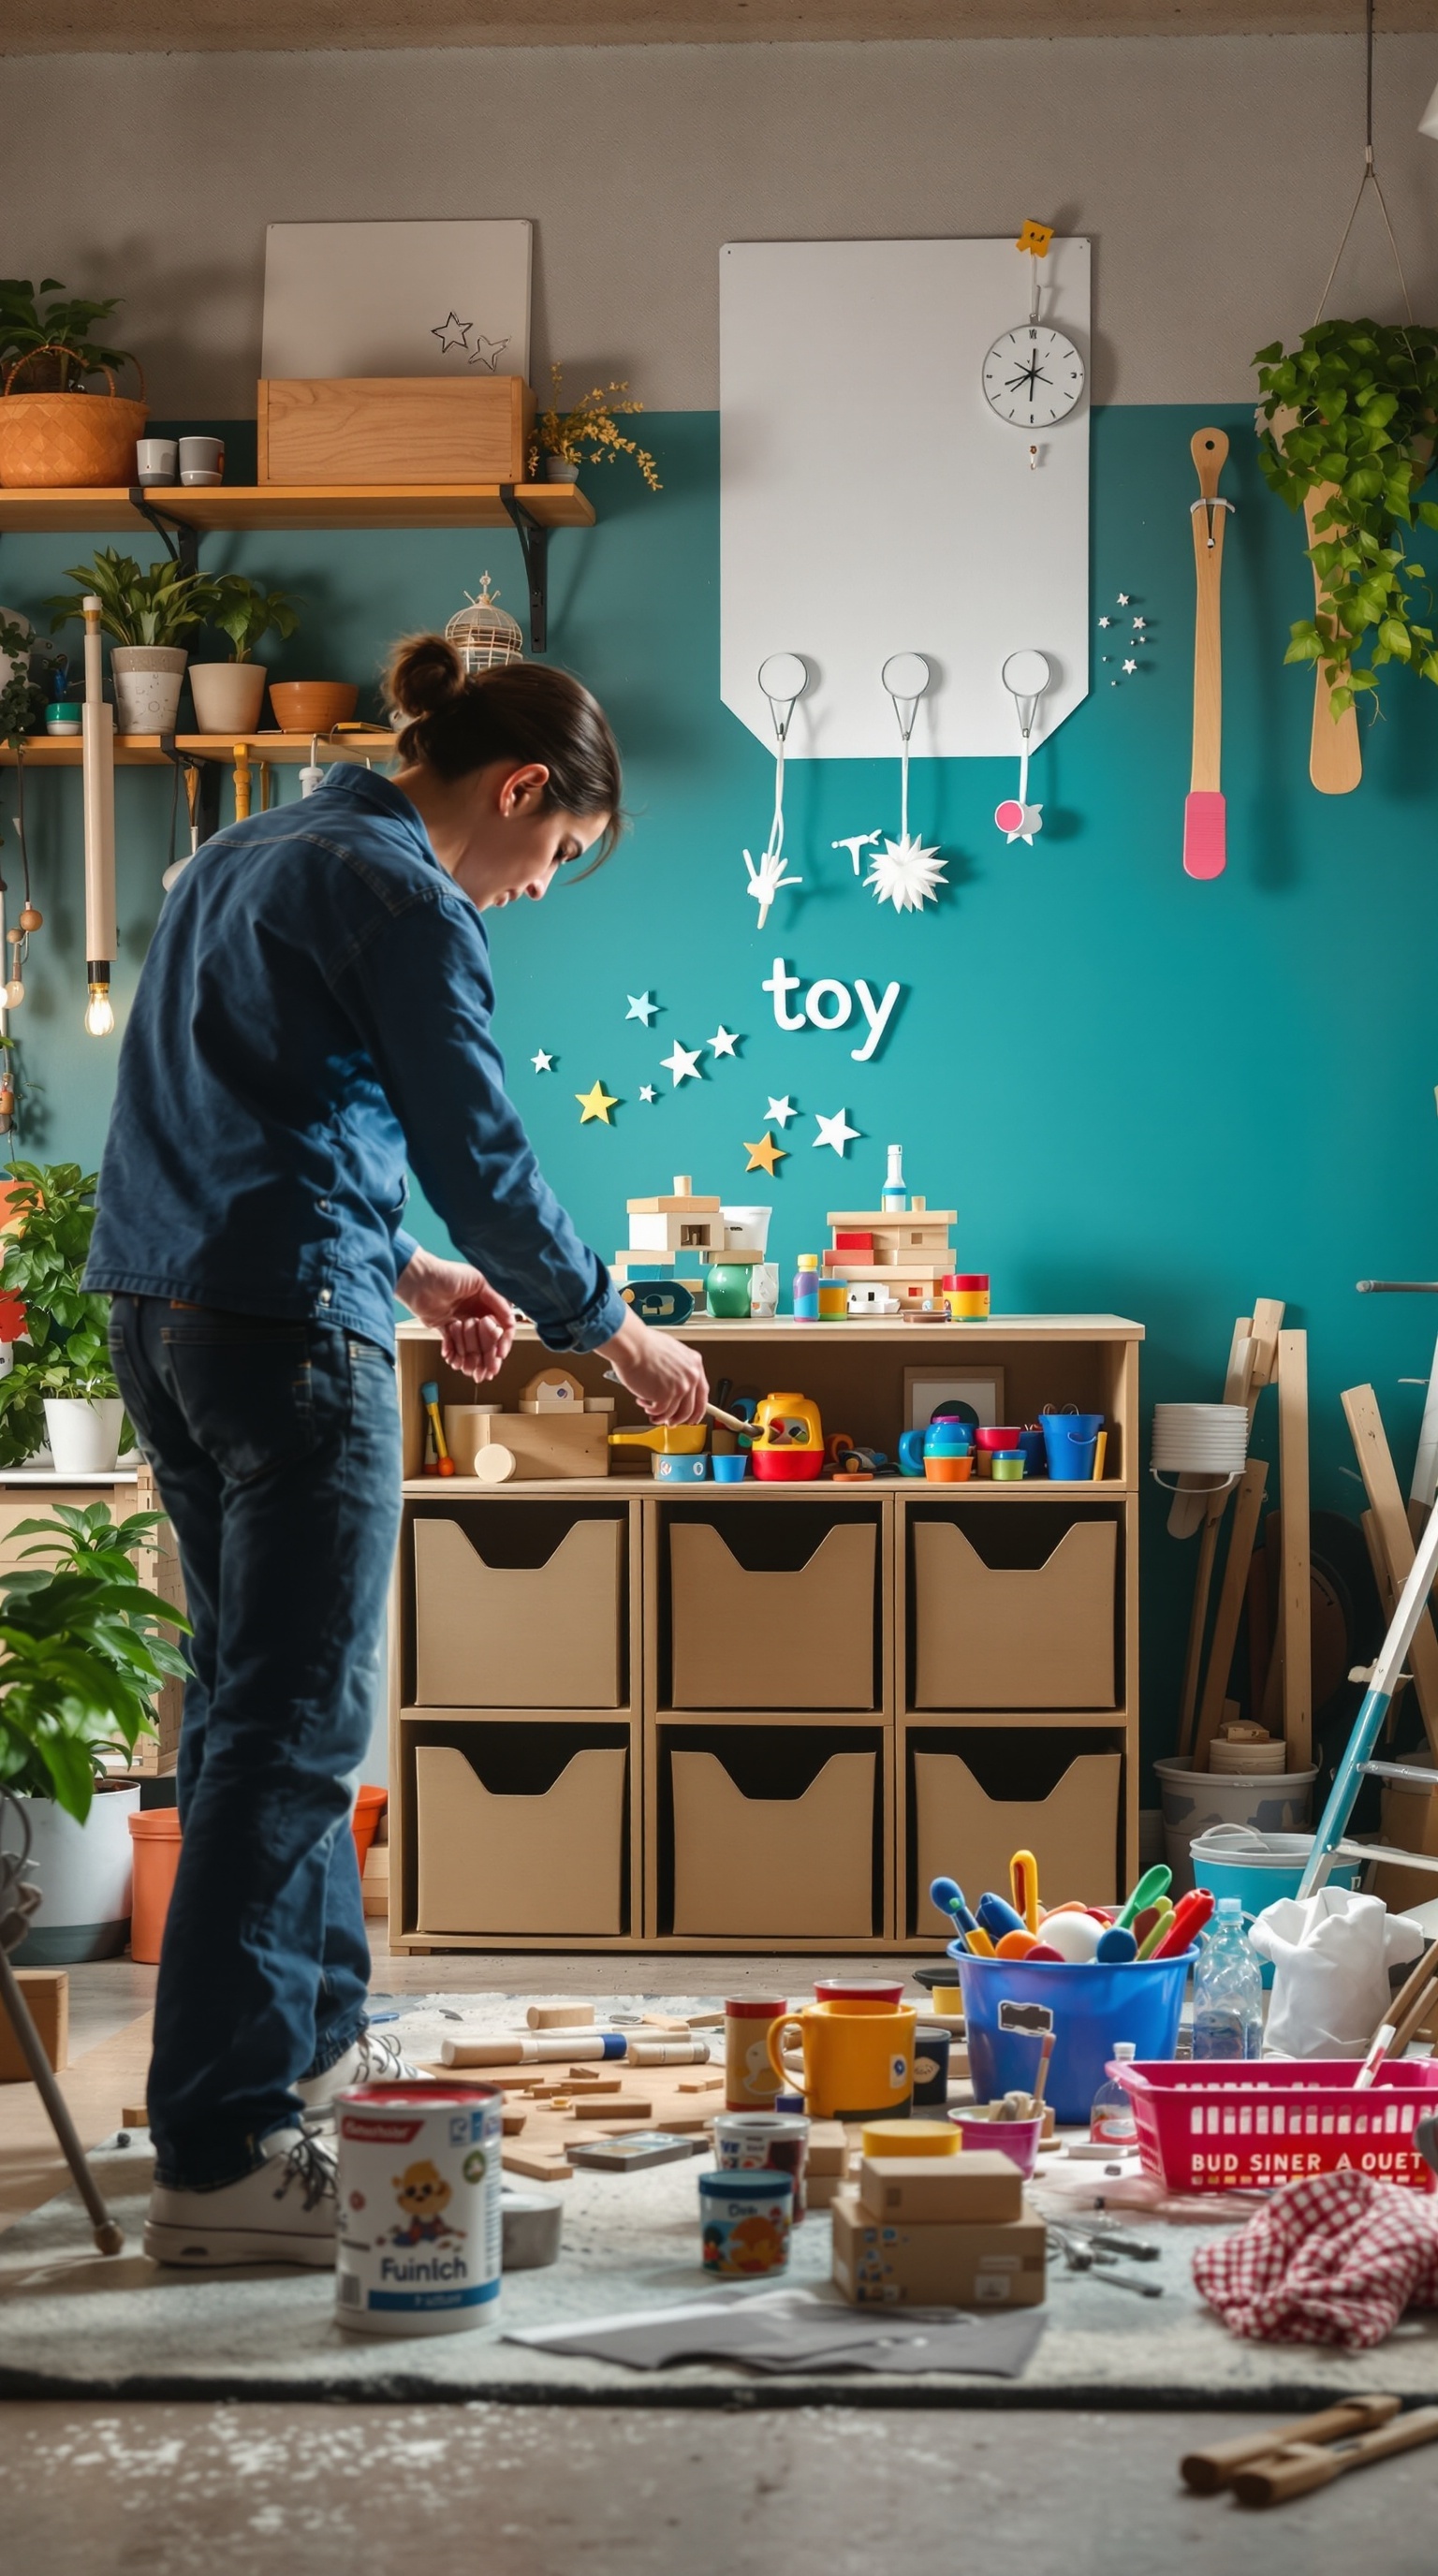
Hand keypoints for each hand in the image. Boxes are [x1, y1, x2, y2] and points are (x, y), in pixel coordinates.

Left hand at [397, 1248, 515, 1384]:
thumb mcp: (478, 1282)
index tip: (500, 1354)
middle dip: (486, 1355)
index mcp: (486, 1300)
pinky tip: (452, 1359)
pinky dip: (452, 1351)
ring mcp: (459, 1319)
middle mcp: (474, 1311)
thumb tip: (510, 1319)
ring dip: (469, 1357)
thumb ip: (497, 1300)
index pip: (500, 1325)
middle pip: (486, 1339)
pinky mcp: (443, 1326)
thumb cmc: (446, 1274)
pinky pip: (451, 1343)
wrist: (417, 1279)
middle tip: (487, 1370)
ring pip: (469, 1344)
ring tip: (467, 1368)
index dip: (502, 1340)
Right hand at [597, 1308, 708, 1426]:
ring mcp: (680, 1387)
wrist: (632, 1345)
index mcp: (694, 1363)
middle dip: (678, 1419)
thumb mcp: (671, 1353)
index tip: (693, 1417)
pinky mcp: (666, 1396)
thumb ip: (678, 1370)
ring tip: (650, 1410)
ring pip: (674, 1413)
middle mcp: (691, 1376)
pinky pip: (660, 1412)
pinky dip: (651, 1411)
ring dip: (661, 1415)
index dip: (697, 1409)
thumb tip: (674, 1387)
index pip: (703, 1394)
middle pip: (690, 1408)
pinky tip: (643, 1403)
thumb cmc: (644, 1345)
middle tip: (670, 1422)